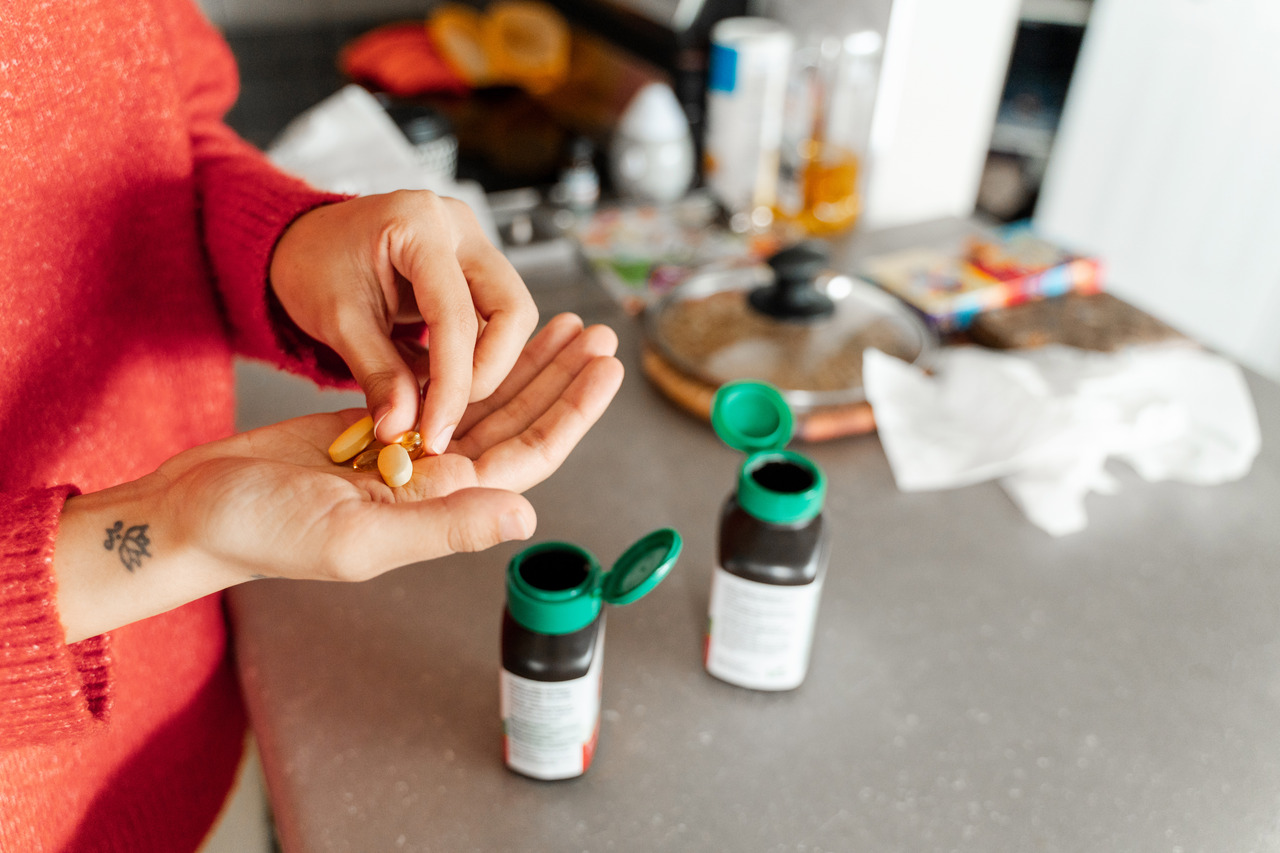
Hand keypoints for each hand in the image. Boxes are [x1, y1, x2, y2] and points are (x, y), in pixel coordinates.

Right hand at [53, 315, 621, 640]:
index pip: (527, 458)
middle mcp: (438, 483)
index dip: (570, 414)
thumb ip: (441, 525)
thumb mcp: (356, 535)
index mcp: (443, 509)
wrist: (199, 508)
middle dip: (562, 381)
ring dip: (531, 368)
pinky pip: (447, 392)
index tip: (604, 370)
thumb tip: (525, 515)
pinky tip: (500, 337)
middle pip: (520, 425)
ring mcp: (412, 456)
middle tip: (601, 335)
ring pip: (489, 406)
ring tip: (569, 328)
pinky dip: (478, 364)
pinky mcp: (382, 429)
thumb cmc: (263, 530)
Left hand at [269, 190, 538, 454]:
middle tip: (443, 410)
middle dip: (484, 372)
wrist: (307, 243)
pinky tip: (433, 372)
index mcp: (419, 224)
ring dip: (480, 367)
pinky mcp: (478, 270)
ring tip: (429, 388)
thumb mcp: (337, 321)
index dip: (452, 383)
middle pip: (512, 312)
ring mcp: (475, 246)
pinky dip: (472, 357)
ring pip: (512, 319)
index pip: (457, 316)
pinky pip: (497, 321)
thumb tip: (403, 426)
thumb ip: (377, 374)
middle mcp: (459, 227)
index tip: (436, 431)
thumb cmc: (316, 264)